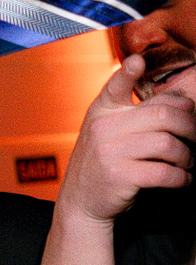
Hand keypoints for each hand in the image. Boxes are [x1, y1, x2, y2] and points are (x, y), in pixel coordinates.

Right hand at [60, 53, 193, 224]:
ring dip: (187, 156)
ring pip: (168, 144)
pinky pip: (164, 172)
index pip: (115, 87)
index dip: (127, 74)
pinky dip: (181, 178)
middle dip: (190, 127)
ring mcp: (110, 152)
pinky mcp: (119, 176)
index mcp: (101, 113)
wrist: (80, 203)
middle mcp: (103, 129)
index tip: (137, 62)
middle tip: (195, 138)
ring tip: (187, 162)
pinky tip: (182, 179)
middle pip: (163, 116)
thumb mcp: (107, 134)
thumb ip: (135, 115)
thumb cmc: (103, 165)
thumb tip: (184, 103)